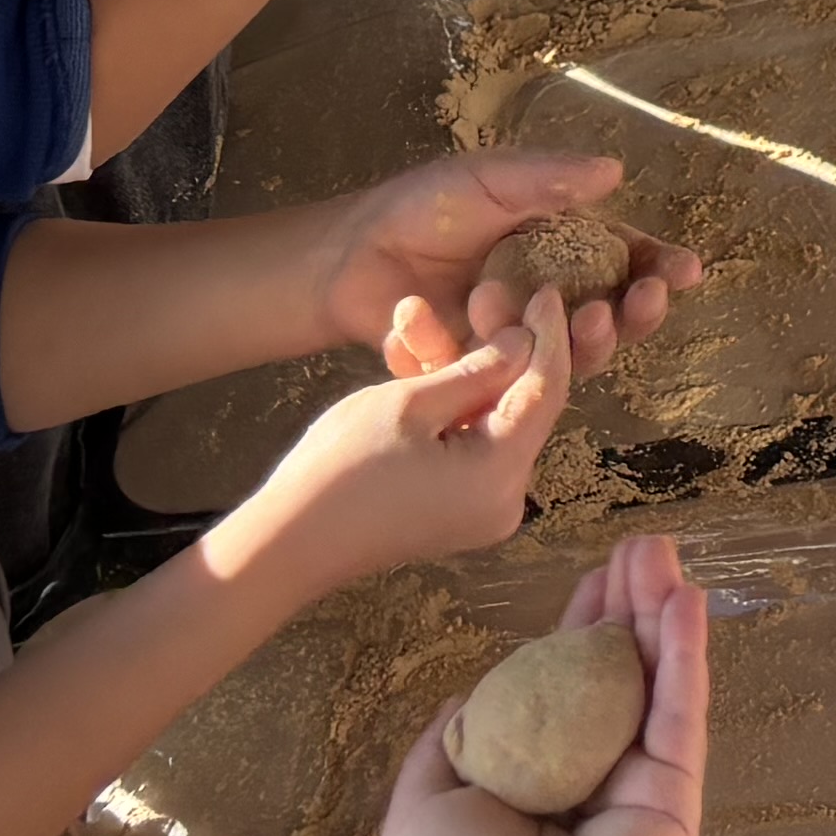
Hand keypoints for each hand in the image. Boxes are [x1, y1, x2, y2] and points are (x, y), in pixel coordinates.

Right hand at [231, 305, 575, 603]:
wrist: (285, 544)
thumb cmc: (338, 469)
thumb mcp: (408, 404)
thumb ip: (477, 370)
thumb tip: (525, 341)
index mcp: (500, 476)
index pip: (545, 391)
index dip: (549, 336)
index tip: (546, 291)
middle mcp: (505, 499)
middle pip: (520, 404)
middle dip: (497, 347)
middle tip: (486, 295)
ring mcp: (481, 508)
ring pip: (488, 417)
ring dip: (460, 370)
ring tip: (417, 319)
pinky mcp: (456, 507)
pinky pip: (467, 441)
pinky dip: (448, 404)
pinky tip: (414, 359)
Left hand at [309, 147, 705, 368]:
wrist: (348, 257)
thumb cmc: (419, 208)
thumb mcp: (487, 180)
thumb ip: (546, 179)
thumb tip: (614, 171)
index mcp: (563, 249)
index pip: (626, 262)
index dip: (660, 268)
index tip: (684, 271)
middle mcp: (550, 298)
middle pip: (614, 317)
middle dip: (638, 314)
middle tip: (639, 302)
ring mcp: (517, 340)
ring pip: (574, 357)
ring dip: (592, 342)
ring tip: (585, 319)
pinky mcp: (481, 373)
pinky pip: (509, 377)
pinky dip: (506, 355)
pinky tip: (481, 323)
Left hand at [379, 533, 712, 835]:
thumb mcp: (426, 796)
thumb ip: (457, 739)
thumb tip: (471, 694)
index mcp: (538, 775)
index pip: (570, 683)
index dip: (581, 624)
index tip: (595, 573)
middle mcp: (595, 776)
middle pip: (622, 672)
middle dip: (630, 605)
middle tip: (640, 544)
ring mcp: (639, 789)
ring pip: (657, 684)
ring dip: (662, 614)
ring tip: (663, 551)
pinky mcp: (673, 803)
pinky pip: (681, 717)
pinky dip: (686, 657)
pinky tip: (685, 603)